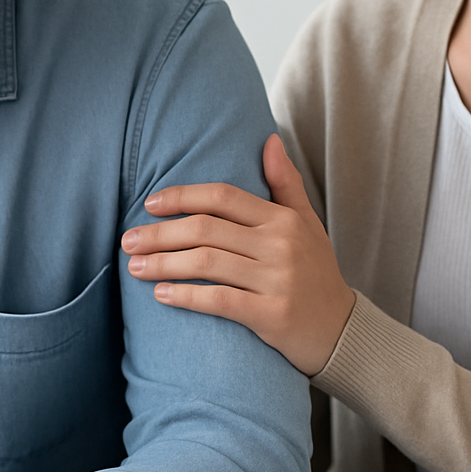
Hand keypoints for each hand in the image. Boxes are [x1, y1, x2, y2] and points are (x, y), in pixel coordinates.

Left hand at [120, 134, 354, 375]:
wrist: (342, 331)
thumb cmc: (316, 273)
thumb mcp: (307, 223)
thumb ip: (285, 183)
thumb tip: (269, 140)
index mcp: (282, 220)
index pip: (223, 197)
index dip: (182, 197)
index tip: (149, 204)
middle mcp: (280, 245)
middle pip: (206, 229)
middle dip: (160, 233)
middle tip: (128, 240)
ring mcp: (277, 280)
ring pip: (207, 262)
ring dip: (163, 263)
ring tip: (134, 266)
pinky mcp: (272, 315)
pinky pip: (219, 300)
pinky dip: (186, 296)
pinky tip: (161, 294)